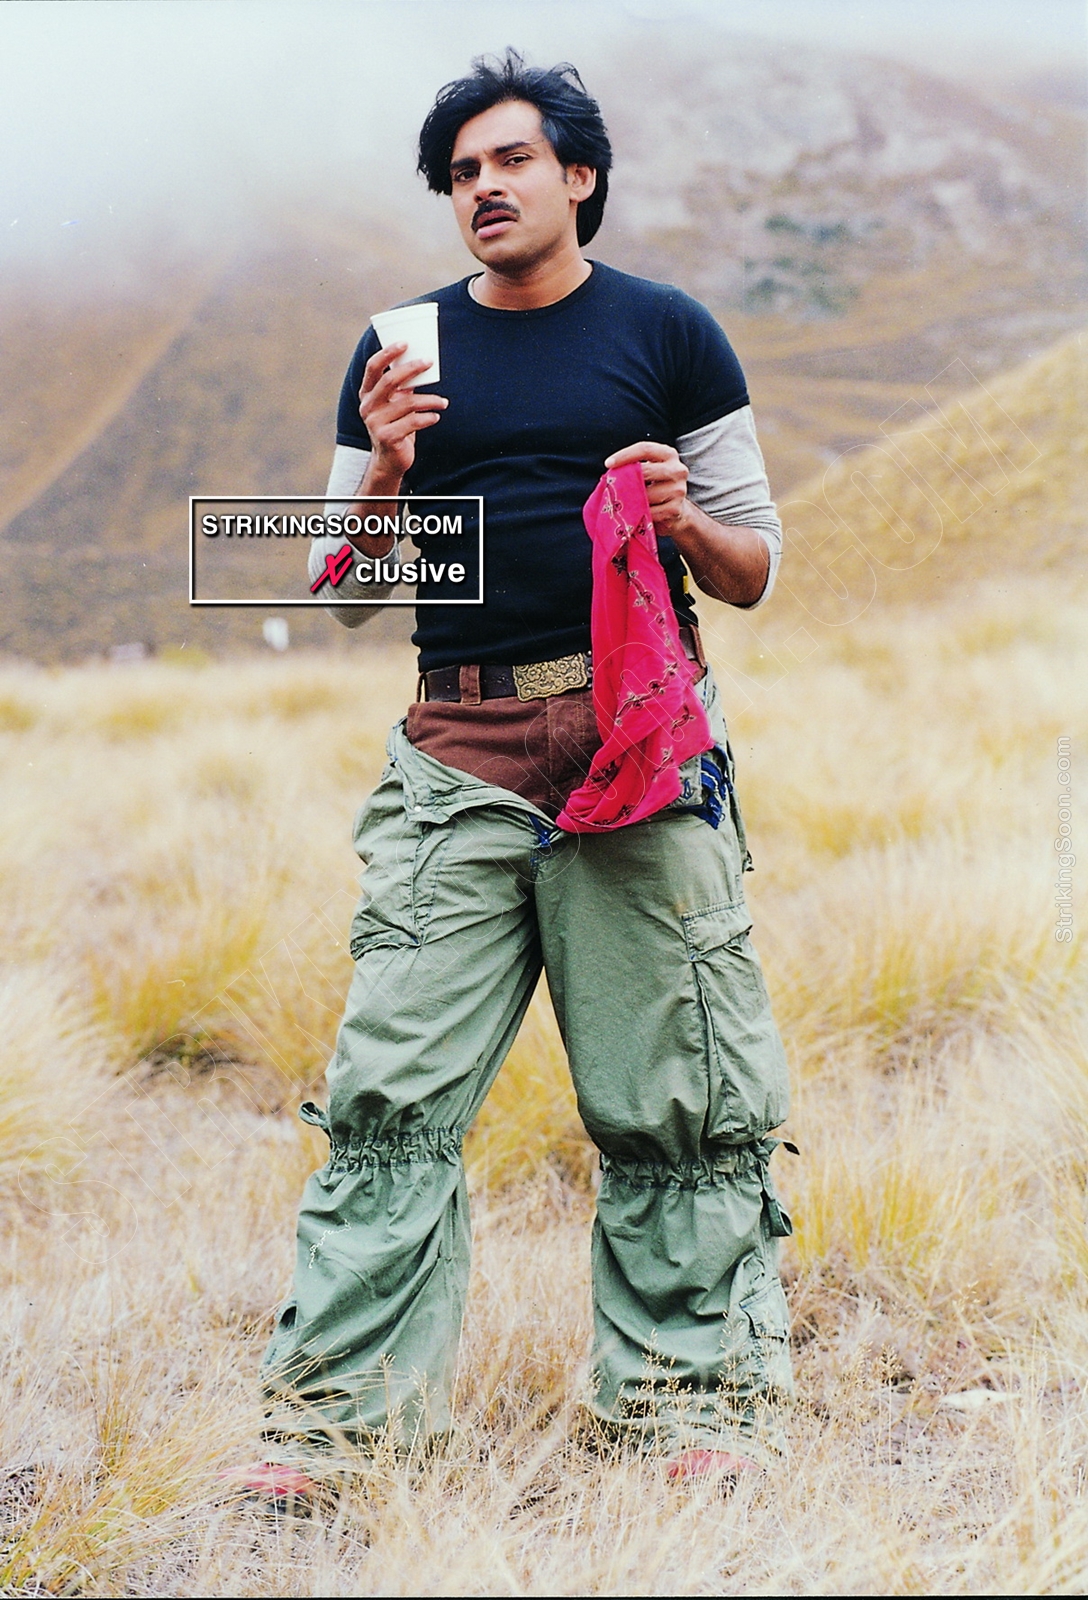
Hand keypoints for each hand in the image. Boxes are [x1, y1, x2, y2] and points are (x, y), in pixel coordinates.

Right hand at [359, 342, 447, 484]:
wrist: (389, 461)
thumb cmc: (395, 426)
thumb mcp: (394, 404)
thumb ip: (401, 387)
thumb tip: (420, 362)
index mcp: (367, 394)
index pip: (372, 368)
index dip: (387, 353)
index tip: (405, 343)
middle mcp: (368, 407)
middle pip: (390, 381)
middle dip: (412, 369)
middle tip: (429, 362)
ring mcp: (375, 423)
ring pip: (408, 403)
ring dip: (430, 400)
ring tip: (443, 402)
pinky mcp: (388, 438)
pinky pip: (413, 422)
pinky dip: (428, 418)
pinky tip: (436, 417)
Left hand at [605, 440, 769, 605]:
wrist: (676, 512)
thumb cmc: (654, 487)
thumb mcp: (648, 472)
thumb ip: (634, 468)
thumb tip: (610, 474)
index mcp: (669, 455)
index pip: (645, 449)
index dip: (625, 455)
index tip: (608, 463)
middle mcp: (678, 470)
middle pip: (645, 470)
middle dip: (627, 479)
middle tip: (613, 487)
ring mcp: (679, 490)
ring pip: (646, 494)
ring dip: (632, 500)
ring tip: (626, 502)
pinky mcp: (675, 509)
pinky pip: (650, 511)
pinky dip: (640, 513)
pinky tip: (638, 513)